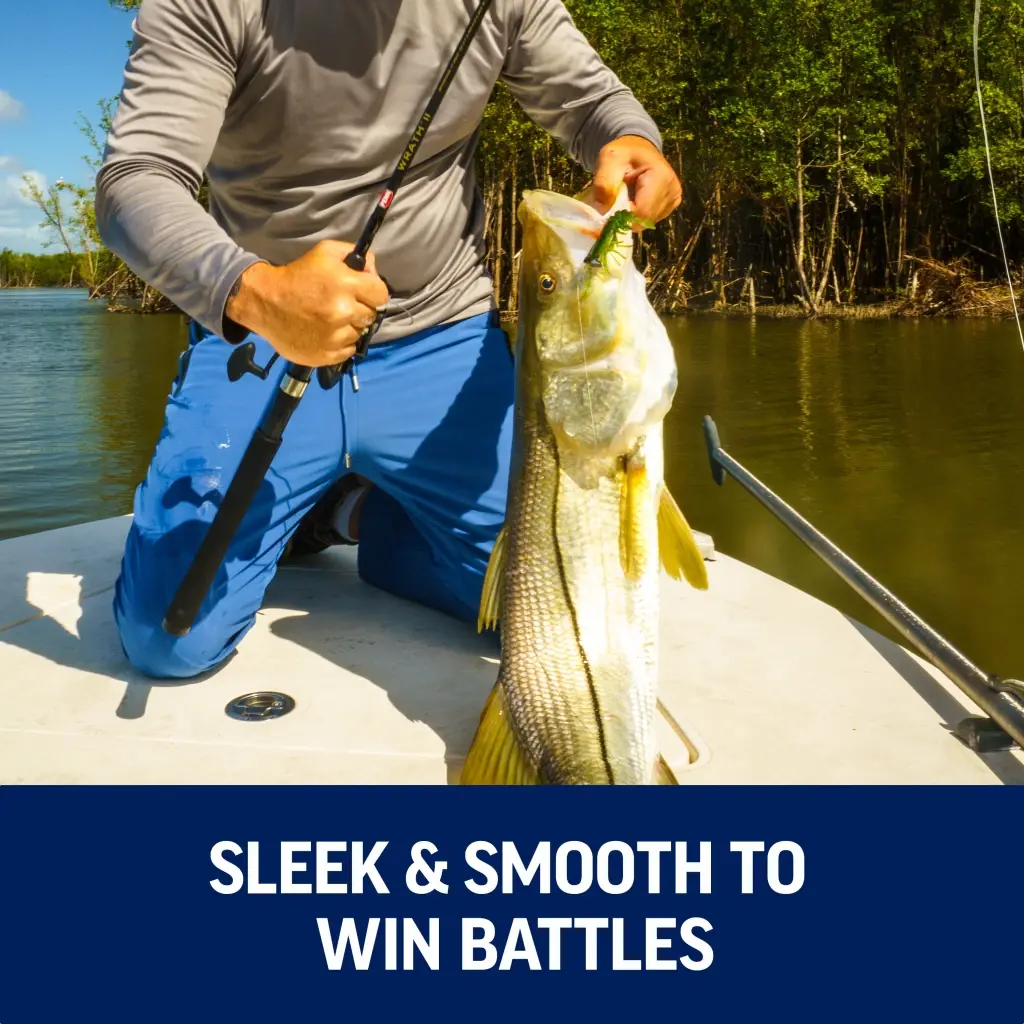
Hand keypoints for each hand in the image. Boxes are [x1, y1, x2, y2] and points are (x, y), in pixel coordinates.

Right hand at [226, 240, 389, 366]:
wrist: (266, 303)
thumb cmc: (298, 275)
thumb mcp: (325, 252)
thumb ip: (355, 255)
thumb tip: (373, 271)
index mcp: (345, 285)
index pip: (381, 294)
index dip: (373, 292)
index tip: (364, 293)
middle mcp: (343, 312)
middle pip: (371, 315)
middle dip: (361, 308)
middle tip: (343, 305)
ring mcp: (335, 336)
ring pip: (359, 333)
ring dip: (350, 327)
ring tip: (332, 319)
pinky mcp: (326, 355)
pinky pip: (348, 350)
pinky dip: (341, 343)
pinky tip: (327, 332)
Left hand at [588, 135, 681, 224]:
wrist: (638, 149)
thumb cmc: (624, 153)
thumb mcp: (609, 159)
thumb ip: (604, 182)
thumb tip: (602, 210)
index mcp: (661, 177)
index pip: (641, 212)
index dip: (622, 215)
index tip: (610, 204)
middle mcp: (673, 190)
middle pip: (644, 220)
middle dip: (625, 215)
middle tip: (616, 199)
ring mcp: (674, 199)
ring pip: (646, 222)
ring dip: (631, 215)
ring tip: (627, 195)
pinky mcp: (671, 204)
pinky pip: (650, 219)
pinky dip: (638, 213)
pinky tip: (636, 198)